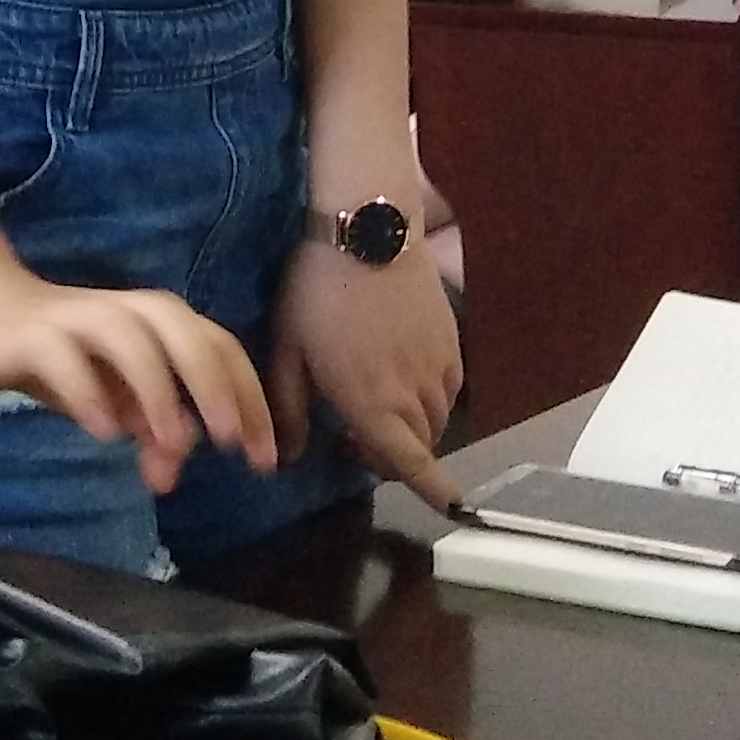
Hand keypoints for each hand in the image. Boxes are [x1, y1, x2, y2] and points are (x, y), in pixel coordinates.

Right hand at [0, 263, 273, 496]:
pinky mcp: (29, 334)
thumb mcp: (111, 400)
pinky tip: (102, 431)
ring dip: (156, 388)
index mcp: (153, 322)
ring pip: (128, 336)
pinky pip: (63, 355)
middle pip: (181, 329)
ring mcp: (74, 318)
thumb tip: (171, 475)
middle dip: (213, 383)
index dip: (248, 398)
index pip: (217, 346)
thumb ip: (146, 429)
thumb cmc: (58, 356)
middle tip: (232, 442)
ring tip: (173, 443)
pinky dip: (87, 390)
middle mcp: (122, 311)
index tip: (265, 458)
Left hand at [265, 238, 463, 509]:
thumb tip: (289, 458)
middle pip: (420, 445)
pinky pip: (449, 388)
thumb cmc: (317, 291)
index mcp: (373, 406)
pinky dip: (431, 397)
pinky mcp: (452, 340)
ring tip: (377, 403)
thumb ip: (290, 410)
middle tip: (354, 436)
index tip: (451, 509)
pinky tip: (403, 375)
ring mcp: (439, 366)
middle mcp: (414, 394)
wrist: (367, 230)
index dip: (433, 491)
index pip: (411, 464)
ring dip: (412, 426)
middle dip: (394, 455)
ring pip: (437, 418)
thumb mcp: (288, 350)